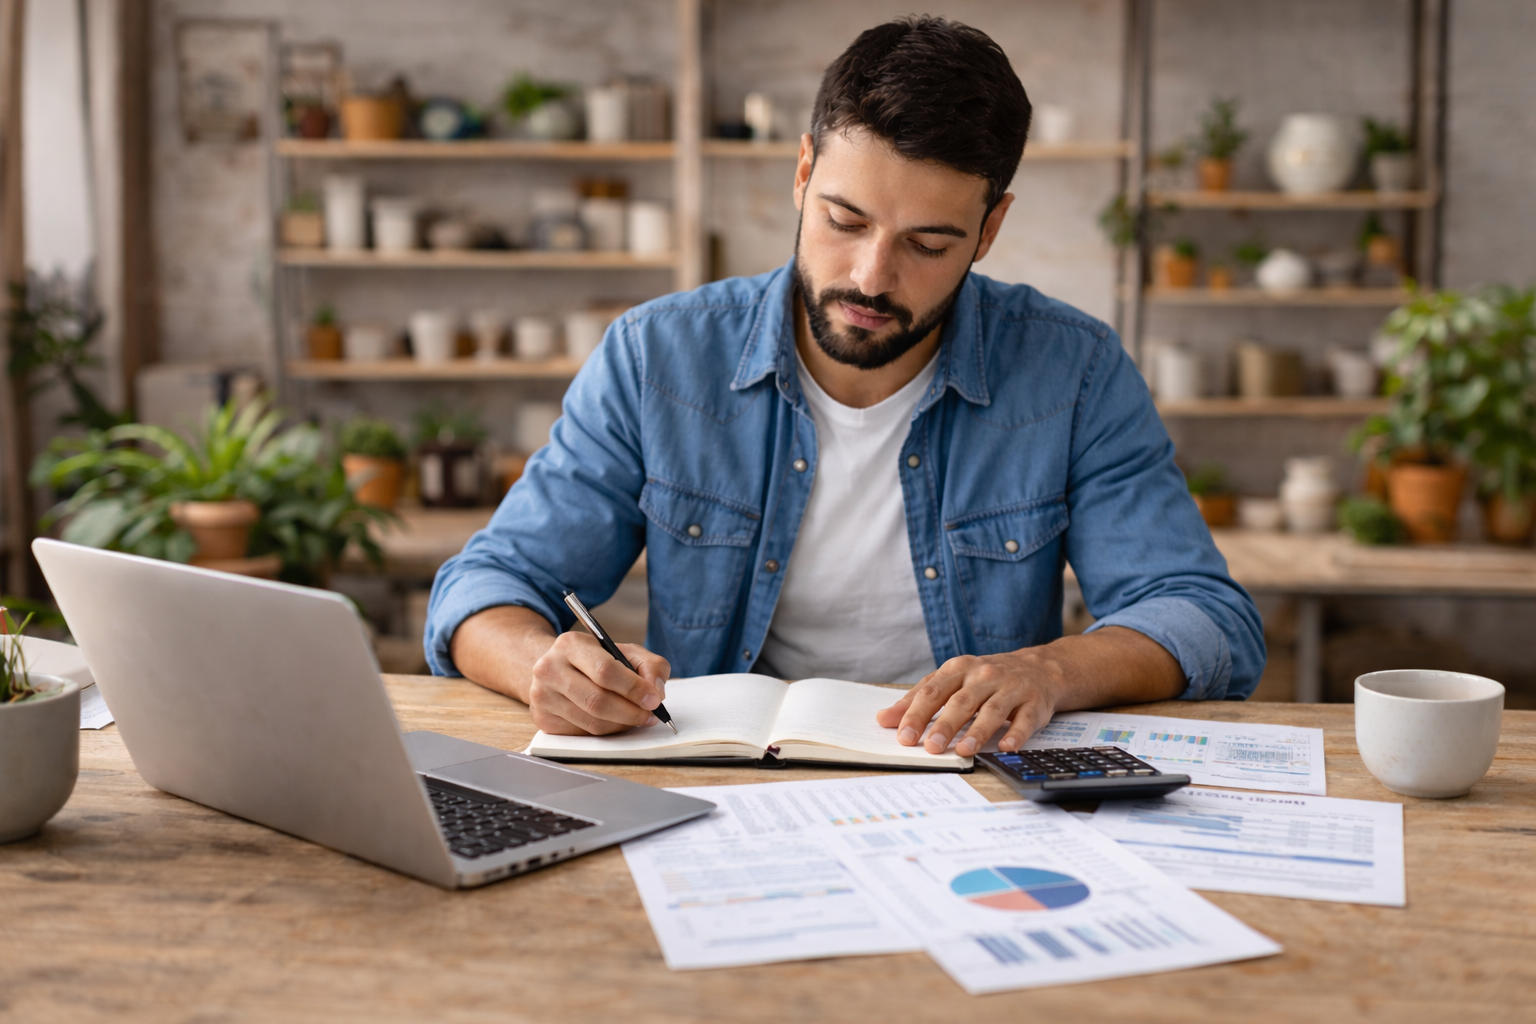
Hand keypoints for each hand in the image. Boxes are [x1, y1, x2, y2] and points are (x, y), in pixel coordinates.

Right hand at [527, 630, 670, 735]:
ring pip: (591, 722)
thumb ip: (649, 665)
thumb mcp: (623, 651)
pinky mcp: (543, 719)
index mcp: (570, 644)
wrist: (555, 668)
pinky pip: (583, 734)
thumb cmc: (594, 660)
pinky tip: (615, 722)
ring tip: (636, 719)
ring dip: (621, 725)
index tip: (654, 699)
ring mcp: (542, 696)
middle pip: (597, 700)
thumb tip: (656, 691)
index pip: (605, 670)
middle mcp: (549, 669)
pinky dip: (606, 732)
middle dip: (630, 712)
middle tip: (650, 716)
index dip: (633, 688)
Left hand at [874, 628, 1186, 756]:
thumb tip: (885, 719)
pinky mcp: (1035, 703)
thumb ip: (919, 698)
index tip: (903, 735)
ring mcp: (1011, 688)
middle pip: (961, 701)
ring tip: (963, 751)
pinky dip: (1016, 734)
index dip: (917, 713)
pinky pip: (1025, 720)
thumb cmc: (988, 679)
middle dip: (944, 724)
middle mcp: (984, 676)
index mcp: (959, 669)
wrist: (1041, 668)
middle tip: (930, 747)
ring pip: (992, 710)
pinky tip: (1007, 747)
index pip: (933, 691)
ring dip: (977, 731)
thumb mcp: (952, 681)